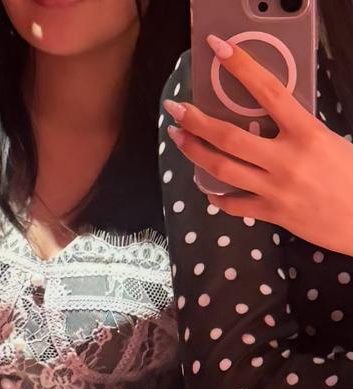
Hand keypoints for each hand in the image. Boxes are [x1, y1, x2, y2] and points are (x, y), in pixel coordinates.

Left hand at [164, 35, 352, 253]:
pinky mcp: (272, 215)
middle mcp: (286, 160)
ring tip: (178, 138)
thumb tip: (266, 120)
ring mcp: (275, 190)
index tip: (220, 49)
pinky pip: (234, 205)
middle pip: (229, 136)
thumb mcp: (329, 141)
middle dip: (196, 120)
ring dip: (194, 152)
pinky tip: (206, 186)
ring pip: (223, 169)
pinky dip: (216, 195)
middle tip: (176, 108)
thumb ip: (297, 130)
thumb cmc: (351, 176)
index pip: (268, 91)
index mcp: (306, 133)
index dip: (242, 67)